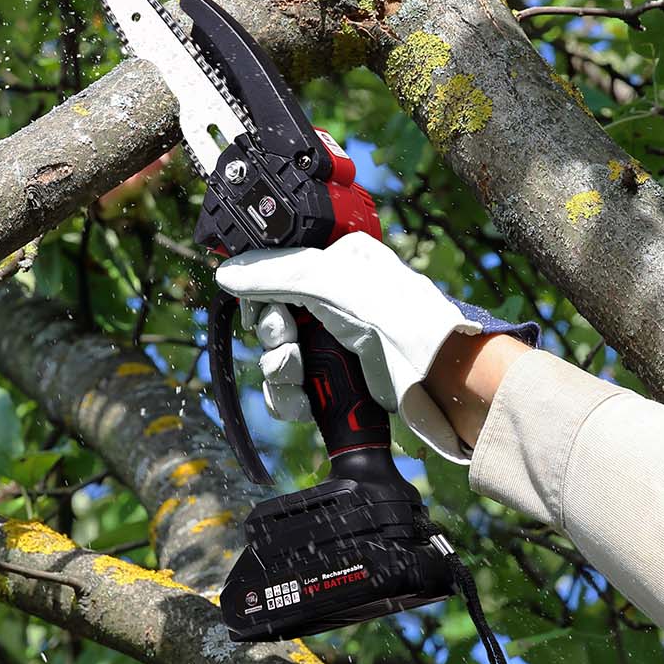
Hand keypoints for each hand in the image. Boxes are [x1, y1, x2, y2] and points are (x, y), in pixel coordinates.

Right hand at [215, 232, 536, 462]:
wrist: (435, 376)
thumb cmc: (398, 316)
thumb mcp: (328, 281)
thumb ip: (273, 273)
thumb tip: (228, 272)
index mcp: (336, 262)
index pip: (276, 271)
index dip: (260, 291)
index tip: (257, 303)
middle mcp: (333, 300)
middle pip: (271, 317)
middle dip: (273, 334)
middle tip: (289, 338)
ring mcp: (334, 343)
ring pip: (277, 357)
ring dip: (278, 369)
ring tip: (297, 373)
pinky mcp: (335, 381)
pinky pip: (291, 389)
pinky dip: (289, 398)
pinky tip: (303, 402)